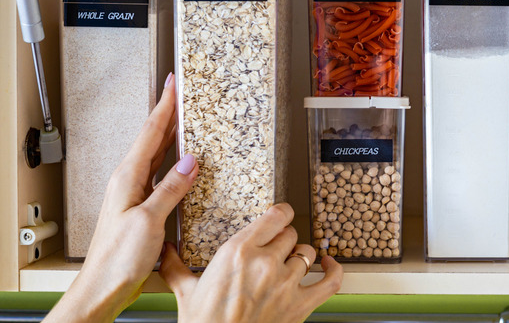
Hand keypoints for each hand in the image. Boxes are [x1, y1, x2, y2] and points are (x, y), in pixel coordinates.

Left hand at [46, 74, 197, 322]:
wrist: (102, 288)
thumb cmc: (117, 259)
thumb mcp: (148, 221)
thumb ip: (170, 189)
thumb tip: (191, 162)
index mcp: (128, 177)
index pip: (151, 132)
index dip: (165, 105)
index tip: (174, 83)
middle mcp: (129, 181)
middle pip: (153, 137)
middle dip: (169, 113)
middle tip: (183, 93)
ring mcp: (134, 193)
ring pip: (157, 154)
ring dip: (172, 134)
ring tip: (186, 118)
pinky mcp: (142, 206)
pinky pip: (161, 174)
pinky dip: (174, 161)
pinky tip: (184, 162)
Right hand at [160, 203, 342, 322]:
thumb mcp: (185, 291)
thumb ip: (175, 266)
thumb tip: (164, 251)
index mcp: (239, 252)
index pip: (276, 216)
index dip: (281, 214)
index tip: (279, 216)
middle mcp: (266, 263)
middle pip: (290, 234)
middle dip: (283, 240)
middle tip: (274, 250)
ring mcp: (286, 284)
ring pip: (306, 254)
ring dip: (299, 258)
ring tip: (289, 263)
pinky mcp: (301, 305)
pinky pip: (330, 281)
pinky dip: (334, 270)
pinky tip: (328, 265)